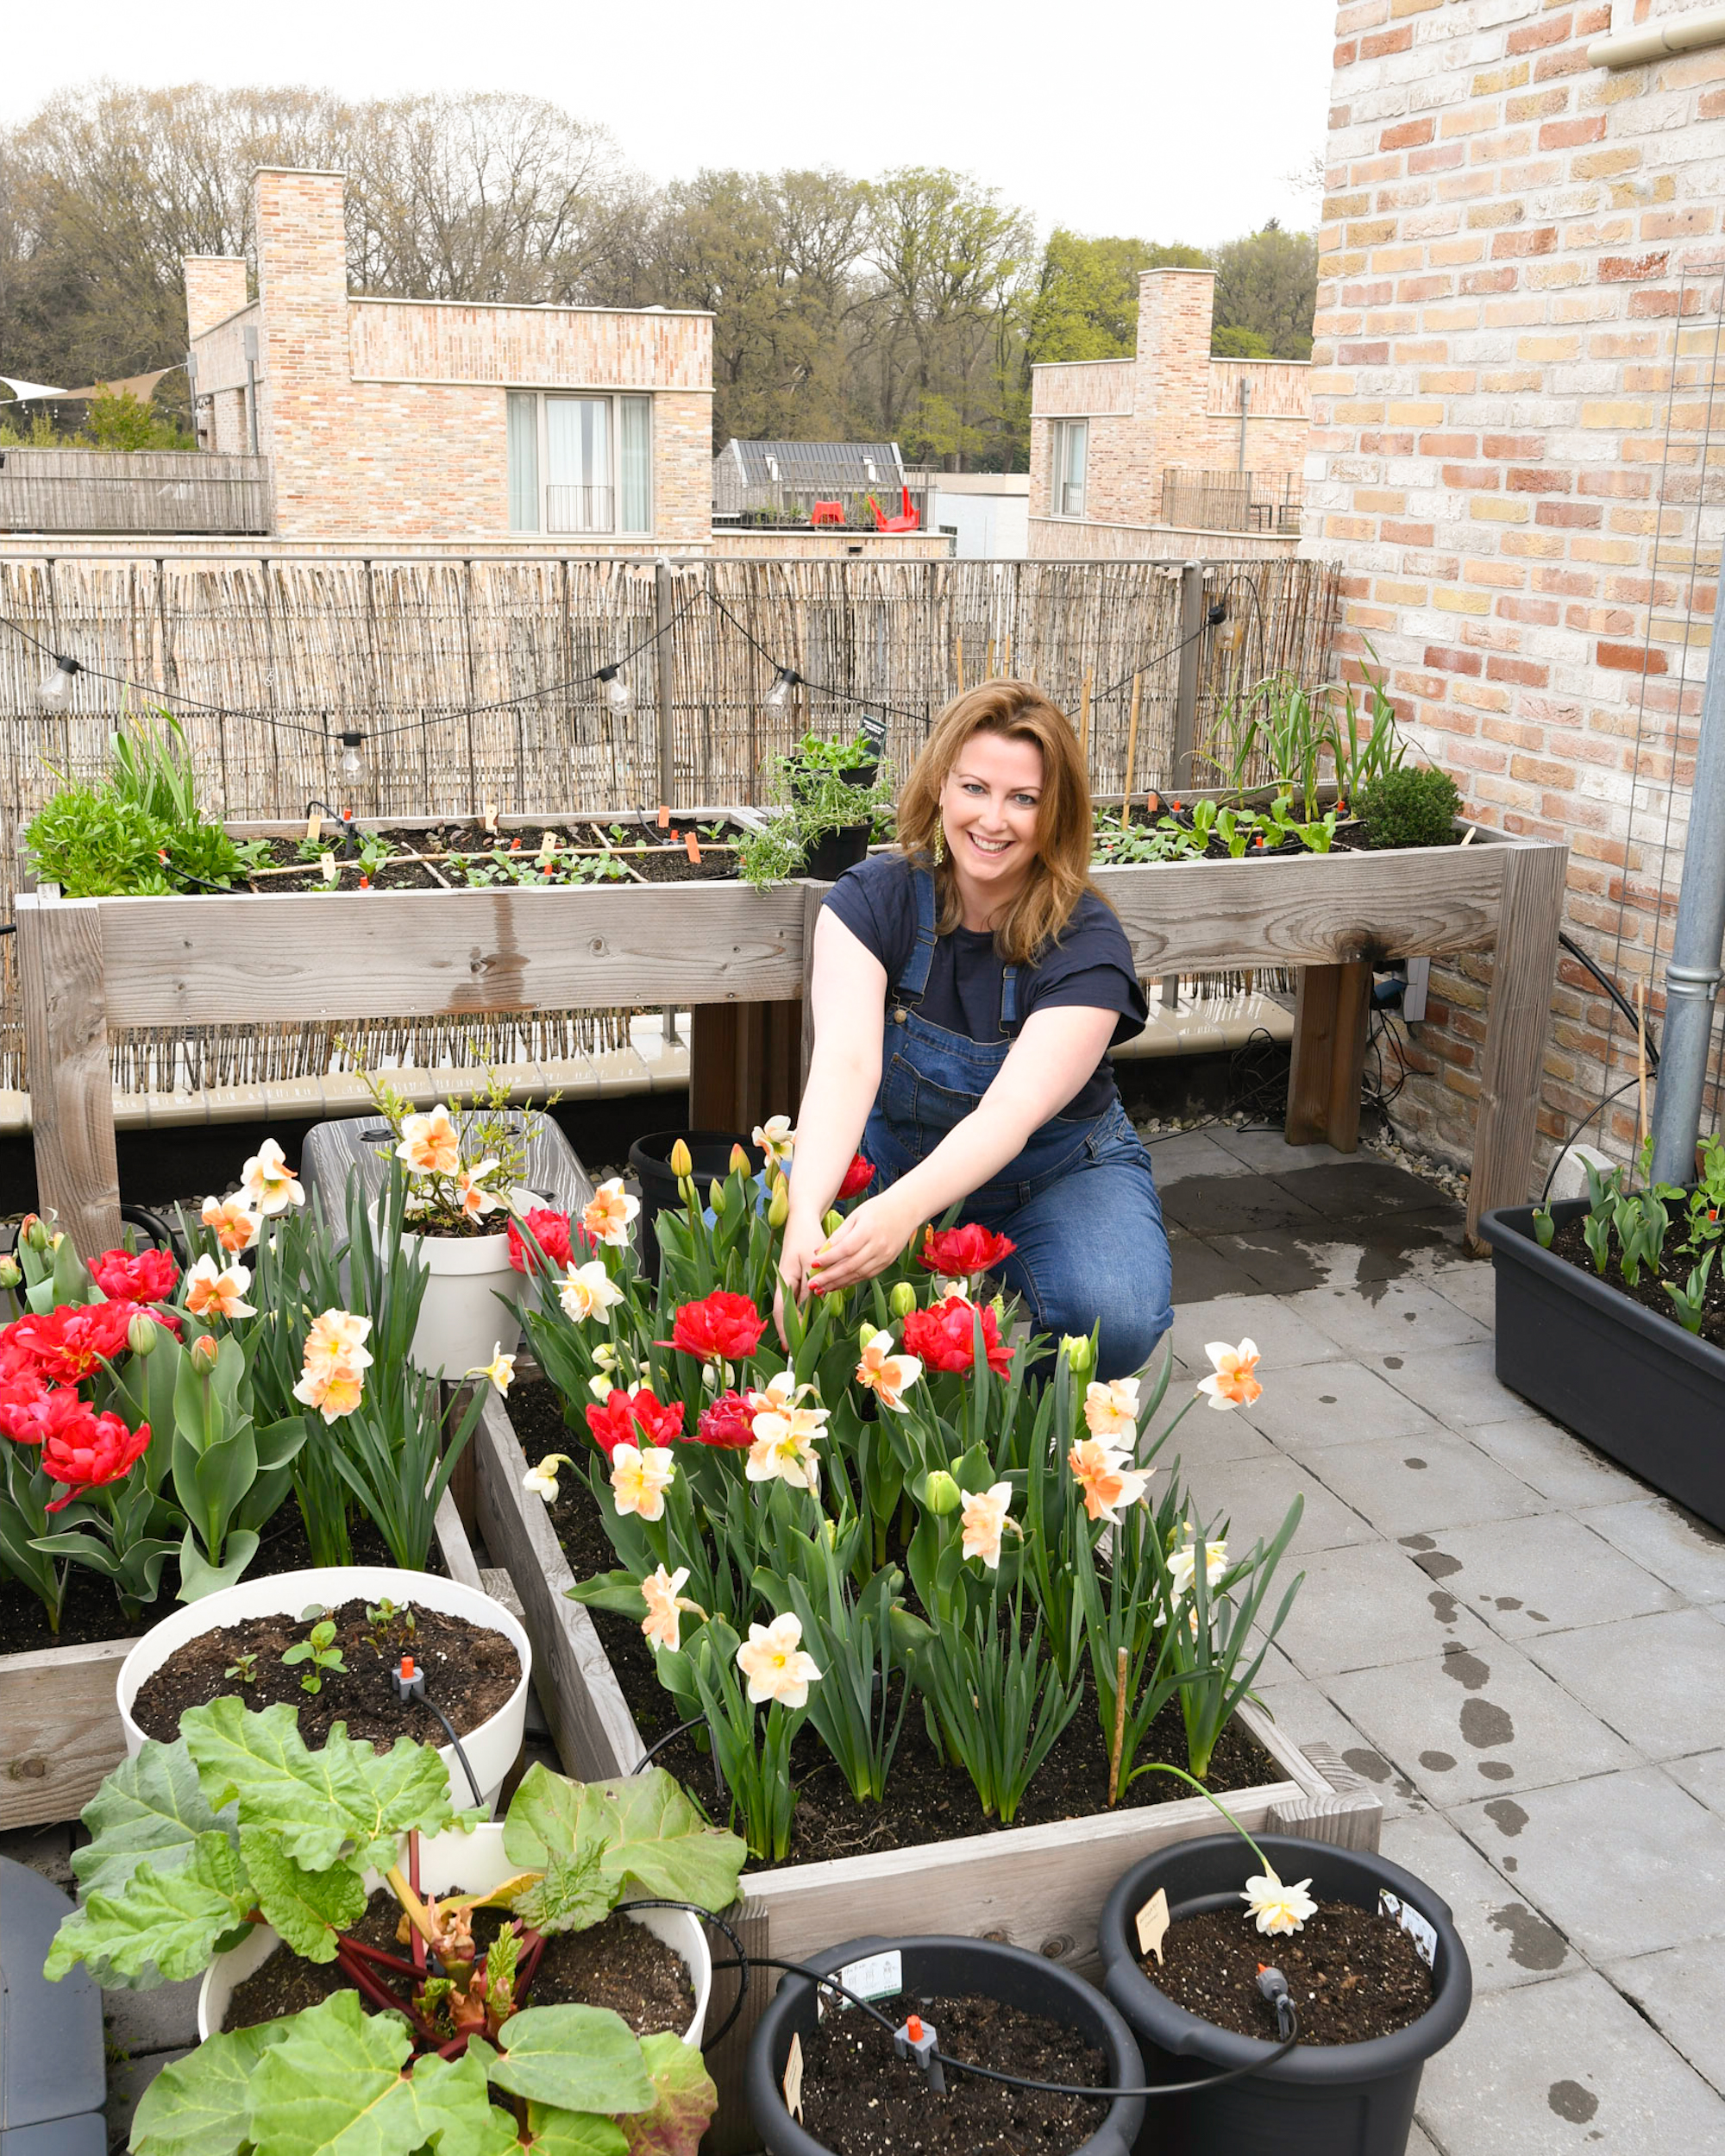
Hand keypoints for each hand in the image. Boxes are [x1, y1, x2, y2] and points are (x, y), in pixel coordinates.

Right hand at [774, 1213, 825, 1346]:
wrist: (802, 1219)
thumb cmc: (808, 1236)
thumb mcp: (812, 1259)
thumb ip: (812, 1281)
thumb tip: (813, 1302)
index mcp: (785, 1278)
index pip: (783, 1310)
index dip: (786, 1329)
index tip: (790, 1346)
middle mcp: (784, 1281)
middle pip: (786, 1311)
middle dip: (791, 1330)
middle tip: (797, 1351)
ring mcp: (790, 1280)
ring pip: (793, 1306)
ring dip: (798, 1322)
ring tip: (802, 1342)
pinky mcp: (796, 1277)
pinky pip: (799, 1297)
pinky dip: (803, 1309)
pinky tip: (809, 1320)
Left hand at [806, 1186, 921, 1296]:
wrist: (906, 1209)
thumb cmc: (878, 1209)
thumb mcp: (855, 1216)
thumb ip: (839, 1234)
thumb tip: (819, 1252)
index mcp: (868, 1230)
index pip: (845, 1249)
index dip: (828, 1259)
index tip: (813, 1264)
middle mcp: (878, 1246)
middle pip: (850, 1266)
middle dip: (829, 1277)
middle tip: (812, 1284)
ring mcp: (884, 1256)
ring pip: (858, 1274)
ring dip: (838, 1283)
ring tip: (821, 1289)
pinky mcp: (887, 1262)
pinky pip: (867, 1275)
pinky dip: (851, 1281)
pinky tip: (838, 1284)